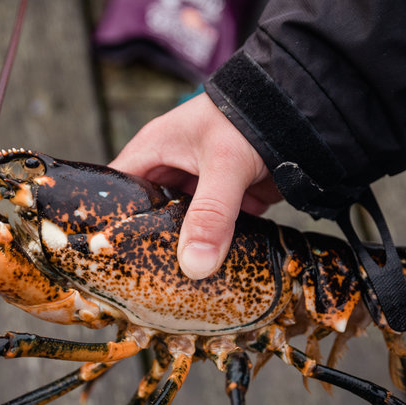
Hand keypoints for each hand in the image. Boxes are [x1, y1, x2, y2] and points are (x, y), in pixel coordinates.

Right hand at [110, 93, 279, 279]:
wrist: (300, 113)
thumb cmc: (249, 118)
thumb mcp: (225, 164)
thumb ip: (211, 214)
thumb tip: (195, 266)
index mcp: (153, 152)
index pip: (114, 190)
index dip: (105, 221)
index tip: (105, 260)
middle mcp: (170, 171)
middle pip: (146, 215)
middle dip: (147, 245)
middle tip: (139, 285)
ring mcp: (198, 188)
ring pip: (180, 228)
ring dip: (182, 252)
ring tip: (170, 290)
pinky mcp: (224, 203)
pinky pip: (210, 232)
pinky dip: (211, 250)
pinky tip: (207, 277)